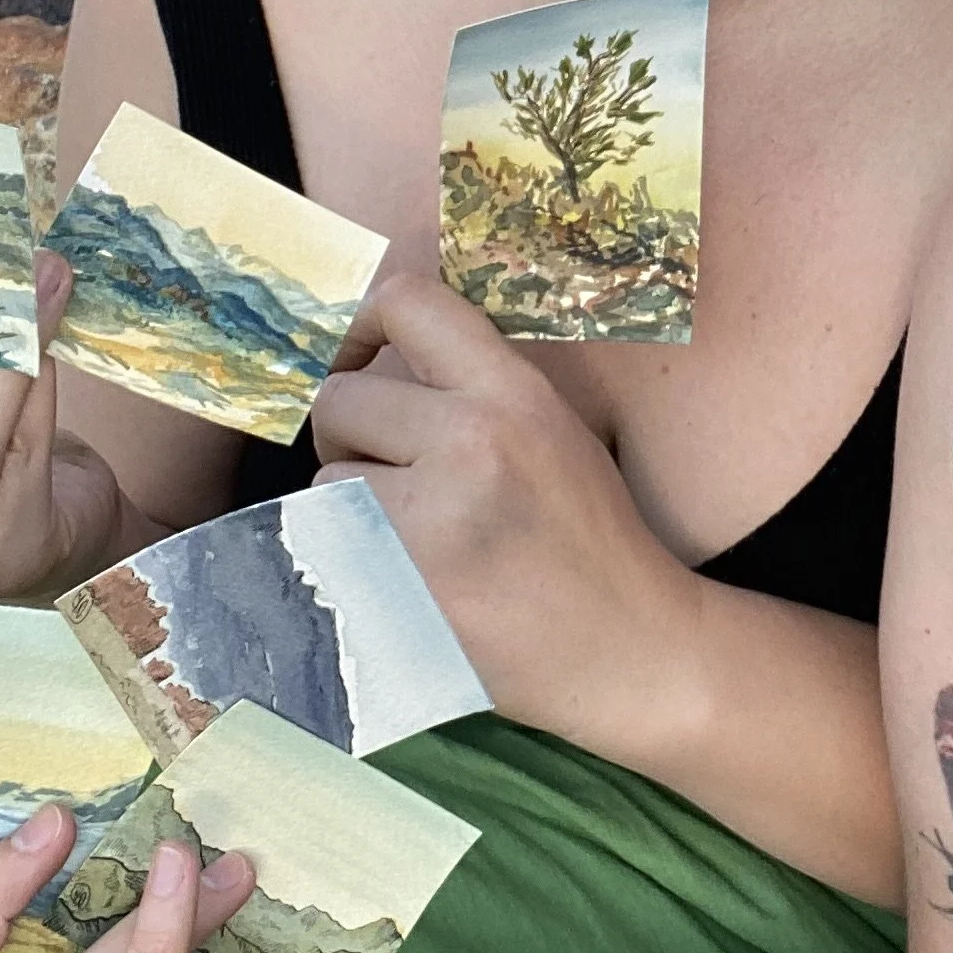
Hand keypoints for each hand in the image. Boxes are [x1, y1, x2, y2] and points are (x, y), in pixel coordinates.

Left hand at [311, 272, 705, 763]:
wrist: (627, 648)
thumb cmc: (588, 540)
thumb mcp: (553, 431)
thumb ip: (474, 389)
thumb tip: (375, 360)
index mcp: (515, 395)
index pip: (409, 303)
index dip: (360, 325)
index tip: (358, 361)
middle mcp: (470, 442)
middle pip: (341, 400)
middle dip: (353, 437)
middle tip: (395, 479)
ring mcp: (429, 520)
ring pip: (325, 480)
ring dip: (349, 506)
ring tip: (411, 538)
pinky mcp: (397, 587)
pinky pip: (326, 548)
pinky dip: (347, 560)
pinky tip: (401, 580)